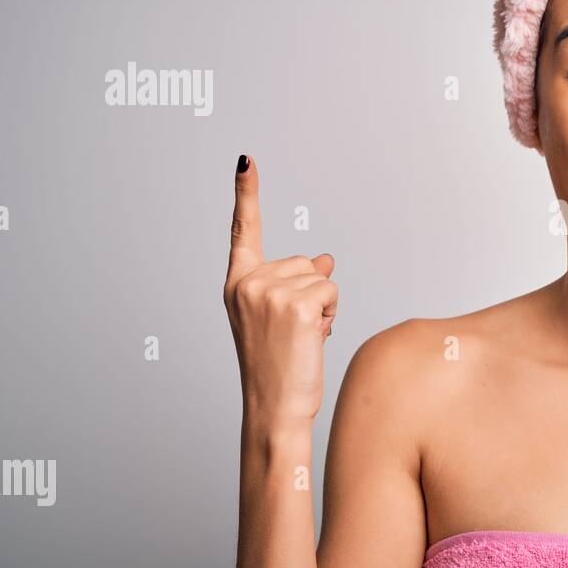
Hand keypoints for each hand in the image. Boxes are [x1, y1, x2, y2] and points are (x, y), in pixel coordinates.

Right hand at [223, 155, 337, 426]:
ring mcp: (269, 291)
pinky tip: (312, 340)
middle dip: (310, 294)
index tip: (245, 160)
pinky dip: (331, 315)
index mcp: (236, 283)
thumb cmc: (278, 367)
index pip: (243, 230)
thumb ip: (295, 284)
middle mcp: (247, 282)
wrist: (274, 407)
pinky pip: (331, 292)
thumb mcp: (282, 317)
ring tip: (300, 339)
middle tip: (293, 333)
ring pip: (321, 278)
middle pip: (304, 262)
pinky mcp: (296, 304)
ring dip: (323, 308)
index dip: (246, 193)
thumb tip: (325, 258)